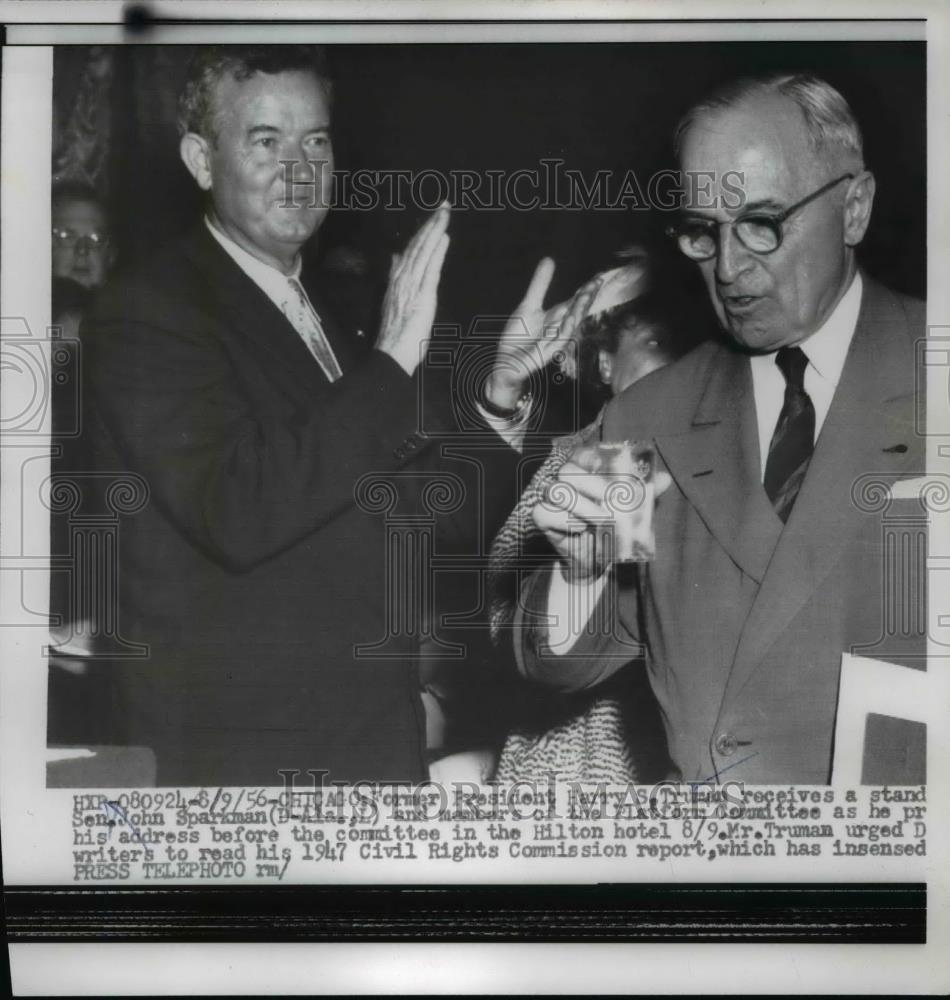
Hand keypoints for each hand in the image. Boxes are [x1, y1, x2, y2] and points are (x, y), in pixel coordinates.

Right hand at [377, 202, 450, 375]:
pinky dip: (437, 252)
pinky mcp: (422, 296)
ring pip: (423, 252)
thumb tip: (395, 258)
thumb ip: (395, 278)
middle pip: (417, 245)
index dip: (422, 231)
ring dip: (435, 230)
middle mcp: (402, 279)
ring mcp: (411, 286)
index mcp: (397, 280)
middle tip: (445, 204)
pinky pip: (430, 269)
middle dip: (431, 223)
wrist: (391, 354)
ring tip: (445, 213)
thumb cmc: (395, 335)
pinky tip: (444, 237)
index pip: (411, 250)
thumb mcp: (393, 301)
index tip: (433, 216)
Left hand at [485, 259, 600, 410]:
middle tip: (595, 285)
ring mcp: (552, 343)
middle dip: (584, 300)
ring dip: (576, 313)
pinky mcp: (544, 355)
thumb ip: (540, 285)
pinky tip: (569, 320)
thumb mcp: (528, 306)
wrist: (506, 362)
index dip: (585, 291)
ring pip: (568, 327)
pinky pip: (557, 343)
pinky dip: (563, 331)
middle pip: (574, 313)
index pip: (573, 302)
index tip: (597, 279)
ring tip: (583, 298)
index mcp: (555, 318)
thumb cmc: (518, 337)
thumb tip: (550, 259)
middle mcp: (557, 330)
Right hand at [532, 457, 671, 581]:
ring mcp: (550, 499)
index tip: (610, 470)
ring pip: (557, 491)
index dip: (592, 458)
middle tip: (613, 501)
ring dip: (583, 506)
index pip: (582, 454)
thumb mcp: (634, 511)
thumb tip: (665, 478)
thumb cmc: (615, 527)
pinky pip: (546, 513)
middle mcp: (565, 481)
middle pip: (568, 471)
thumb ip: (646, 494)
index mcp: (585, 471)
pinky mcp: (542, 519)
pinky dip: (566, 521)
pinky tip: (581, 529)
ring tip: (603, 520)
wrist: (598, 559)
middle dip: (593, 485)